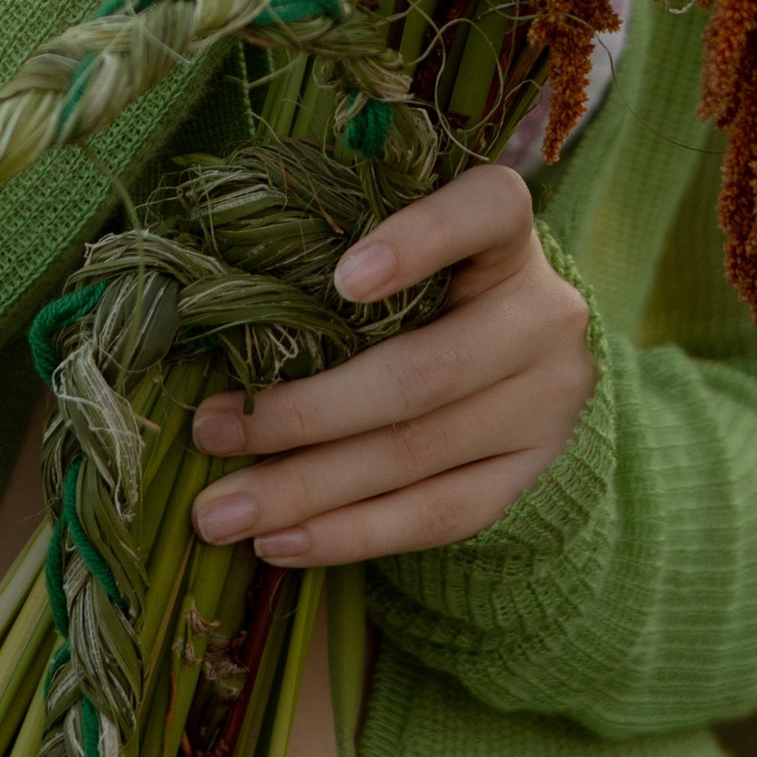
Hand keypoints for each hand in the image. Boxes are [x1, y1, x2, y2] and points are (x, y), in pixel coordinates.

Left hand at [189, 165, 594, 565]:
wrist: (519, 358)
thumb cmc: (423, 287)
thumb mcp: (403, 253)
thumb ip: (339, 265)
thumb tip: (216, 317)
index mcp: (506, 237)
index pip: (487, 211)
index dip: (421, 240)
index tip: (341, 279)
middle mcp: (542, 316)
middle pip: (424, 372)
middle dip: (305, 412)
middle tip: (209, 431)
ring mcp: (546, 401)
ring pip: (418, 454)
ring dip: (307, 489)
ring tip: (222, 513)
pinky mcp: (531, 472)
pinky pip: (439, 515)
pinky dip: (353, 533)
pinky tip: (285, 544)